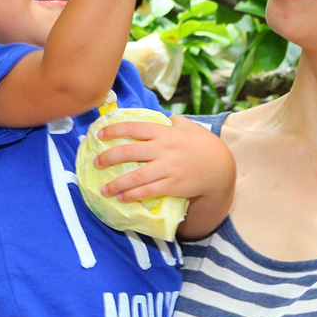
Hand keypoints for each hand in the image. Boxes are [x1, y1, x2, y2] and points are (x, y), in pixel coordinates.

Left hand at [95, 115, 232, 203]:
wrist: (220, 167)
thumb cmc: (203, 145)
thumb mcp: (190, 127)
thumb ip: (176, 122)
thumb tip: (167, 117)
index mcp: (164, 132)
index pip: (134, 128)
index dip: (115, 130)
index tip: (100, 134)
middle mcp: (163, 149)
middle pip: (129, 152)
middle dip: (109, 157)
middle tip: (96, 162)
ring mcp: (167, 168)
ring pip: (136, 176)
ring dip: (117, 184)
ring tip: (103, 189)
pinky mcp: (171, 185)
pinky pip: (148, 191)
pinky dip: (133, 195)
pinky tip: (122, 198)